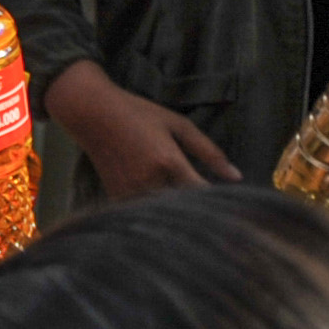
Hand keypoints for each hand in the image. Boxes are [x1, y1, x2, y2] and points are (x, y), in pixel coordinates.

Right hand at [49, 60, 235, 199]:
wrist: (92, 113)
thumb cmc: (138, 113)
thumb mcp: (178, 124)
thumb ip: (208, 151)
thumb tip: (236, 177)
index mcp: (169, 161)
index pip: (202, 194)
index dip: (218, 202)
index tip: (231, 205)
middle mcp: (150, 180)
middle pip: (184, 209)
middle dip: (198, 211)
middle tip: (217, 216)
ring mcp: (131, 191)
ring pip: (163, 214)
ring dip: (177, 213)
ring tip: (187, 209)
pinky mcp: (117, 196)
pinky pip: (143, 210)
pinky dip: (155, 210)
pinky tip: (161, 202)